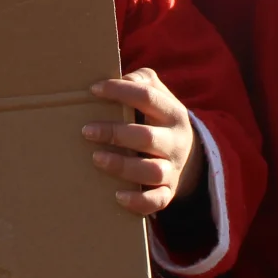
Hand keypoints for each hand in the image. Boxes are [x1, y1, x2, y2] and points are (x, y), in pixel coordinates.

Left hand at [84, 68, 202, 216]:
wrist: (191, 156)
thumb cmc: (159, 120)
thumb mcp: (160, 97)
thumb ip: (142, 81)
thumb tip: (118, 77)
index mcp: (172, 113)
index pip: (147, 97)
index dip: (120, 91)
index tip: (93, 90)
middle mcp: (175, 141)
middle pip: (147, 137)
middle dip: (115, 133)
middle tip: (86, 131)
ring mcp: (173, 169)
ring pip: (151, 171)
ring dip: (122, 166)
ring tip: (96, 158)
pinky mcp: (168, 192)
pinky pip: (157, 201)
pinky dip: (138, 201)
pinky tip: (117, 196)